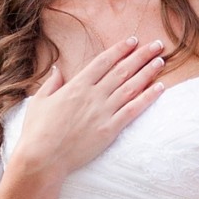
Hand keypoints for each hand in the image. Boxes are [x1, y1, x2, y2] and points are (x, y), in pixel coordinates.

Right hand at [11, 37, 166, 180]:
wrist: (42, 158)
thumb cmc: (37, 130)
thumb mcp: (40, 101)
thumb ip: (52, 83)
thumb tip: (58, 69)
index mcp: (76, 86)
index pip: (103, 62)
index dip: (120, 49)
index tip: (133, 40)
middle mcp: (93, 95)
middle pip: (122, 70)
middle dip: (141, 56)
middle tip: (157, 44)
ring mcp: (103, 112)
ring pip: (131, 87)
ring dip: (148, 72)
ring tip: (160, 60)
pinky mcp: (110, 130)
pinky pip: (133, 110)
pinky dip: (148, 97)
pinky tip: (160, 87)